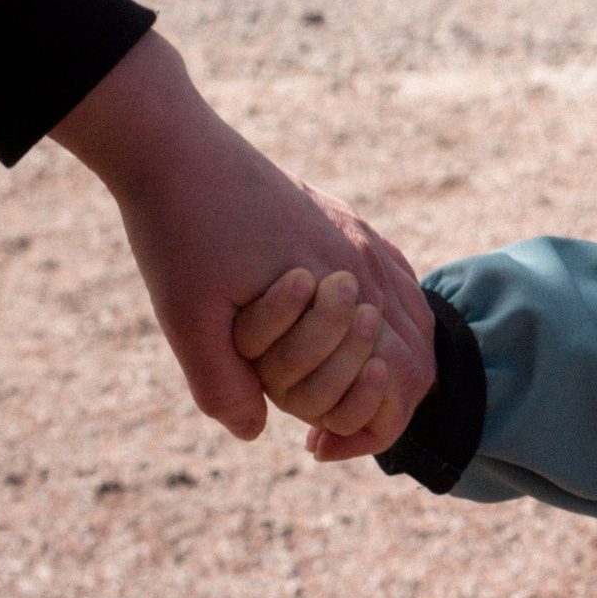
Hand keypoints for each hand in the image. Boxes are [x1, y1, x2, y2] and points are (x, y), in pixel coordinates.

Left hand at [47, 31, 432, 457]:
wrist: (178, 151)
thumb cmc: (180, 233)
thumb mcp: (186, 320)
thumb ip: (224, 384)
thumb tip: (257, 431)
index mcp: (339, 288)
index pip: (399, 380)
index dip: (370, 429)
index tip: (317, 446)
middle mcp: (364, 263)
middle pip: (418, 354)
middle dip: (383, 405)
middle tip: (326, 432)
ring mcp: (361, 238)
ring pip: (415, 316)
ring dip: (391, 364)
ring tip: (347, 393)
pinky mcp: (347, 221)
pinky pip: (398, 278)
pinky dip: (390, 320)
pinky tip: (357, 333)